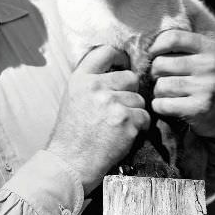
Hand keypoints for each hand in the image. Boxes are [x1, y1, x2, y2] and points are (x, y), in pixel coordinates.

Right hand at [47, 45, 150, 194]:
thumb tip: (116, 71)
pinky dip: (138, 127)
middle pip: (130, 77)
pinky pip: (144, 117)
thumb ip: (91, 82)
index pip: (106, 51)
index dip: (120, 58)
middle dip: (130, 92)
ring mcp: (112, 103)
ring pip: (139, 99)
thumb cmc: (71, 135)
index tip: (122, 67)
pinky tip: (123, 135)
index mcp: (81, 79)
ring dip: (134, 112)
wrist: (70, 163)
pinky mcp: (126, 120)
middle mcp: (96, 86)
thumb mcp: (73, 98)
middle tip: (120, 107)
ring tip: (117, 126)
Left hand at [149, 29, 214, 139]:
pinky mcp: (200, 107)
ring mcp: (206, 87)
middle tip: (164, 78)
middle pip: (160, 64)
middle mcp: (210, 65)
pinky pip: (162, 104)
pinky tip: (170, 104)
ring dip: (158, 91)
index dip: (155, 47)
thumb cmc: (198, 78)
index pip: (172, 38)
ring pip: (160, 86)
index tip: (153, 55)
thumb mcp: (197, 54)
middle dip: (155, 73)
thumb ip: (179, 43)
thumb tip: (146, 37)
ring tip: (169, 92)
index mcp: (209, 47)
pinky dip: (160, 106)